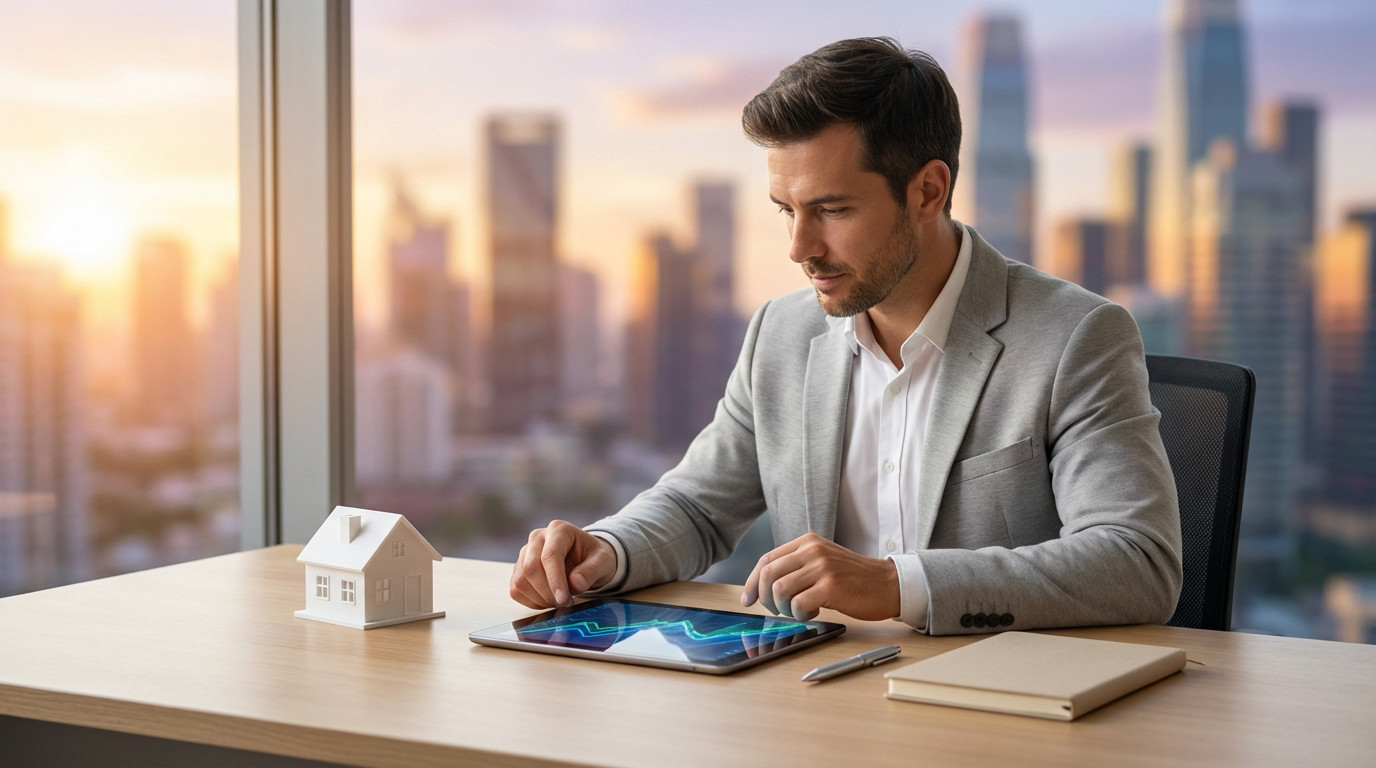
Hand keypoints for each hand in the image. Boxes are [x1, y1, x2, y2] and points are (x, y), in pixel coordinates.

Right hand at [510, 520, 617, 608]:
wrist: (586, 559)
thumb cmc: (595, 557)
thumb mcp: (603, 561)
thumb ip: (591, 571)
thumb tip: (575, 584)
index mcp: (559, 529)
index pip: (550, 555)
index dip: (555, 580)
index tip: (563, 599)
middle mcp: (538, 537)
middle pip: (530, 568)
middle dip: (547, 592)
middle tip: (566, 603)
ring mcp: (525, 552)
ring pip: (520, 580)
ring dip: (539, 598)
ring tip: (559, 601)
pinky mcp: (519, 568)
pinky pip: (516, 589)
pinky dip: (531, 601)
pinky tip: (547, 600)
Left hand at [741, 534, 899, 621]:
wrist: (888, 584)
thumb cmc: (853, 578)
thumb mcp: (822, 562)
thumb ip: (797, 567)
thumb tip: (763, 587)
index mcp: (807, 542)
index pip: (767, 559)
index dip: (752, 582)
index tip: (748, 600)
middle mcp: (812, 550)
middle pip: (768, 574)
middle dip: (764, 598)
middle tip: (776, 610)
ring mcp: (822, 567)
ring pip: (779, 589)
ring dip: (783, 608)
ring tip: (798, 611)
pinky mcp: (831, 586)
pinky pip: (798, 603)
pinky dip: (799, 614)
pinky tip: (813, 612)